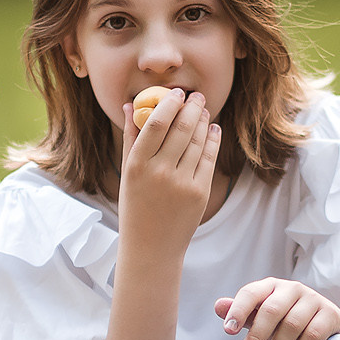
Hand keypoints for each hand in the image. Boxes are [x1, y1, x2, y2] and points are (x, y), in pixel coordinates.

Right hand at [117, 88, 220, 251]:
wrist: (151, 247)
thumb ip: (130, 138)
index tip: (176, 92)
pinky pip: (209, 159)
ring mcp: (181, 183)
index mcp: (136, 165)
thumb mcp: (127, 173)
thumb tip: (129, 105)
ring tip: (204, 110)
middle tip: (197, 96)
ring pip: (197, 141)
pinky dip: (212, 140)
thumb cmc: (135, 207)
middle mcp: (159, 172)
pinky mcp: (200, 193)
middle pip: (181, 128)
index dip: (168, 103)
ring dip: (203, 121)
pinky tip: (213, 130)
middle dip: (192, 107)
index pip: (155, 123)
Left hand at [215, 279, 339, 339]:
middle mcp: (293, 289)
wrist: (331, 329)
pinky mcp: (332, 315)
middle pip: (271, 311)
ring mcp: (315, 300)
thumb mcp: (265, 318)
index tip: (228, 331)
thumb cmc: (289, 322)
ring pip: (291, 325)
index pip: (251, 293)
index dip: (238, 310)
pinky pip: (312, 335)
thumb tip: (218, 306)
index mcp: (272, 287)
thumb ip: (245, 314)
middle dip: (255, 338)